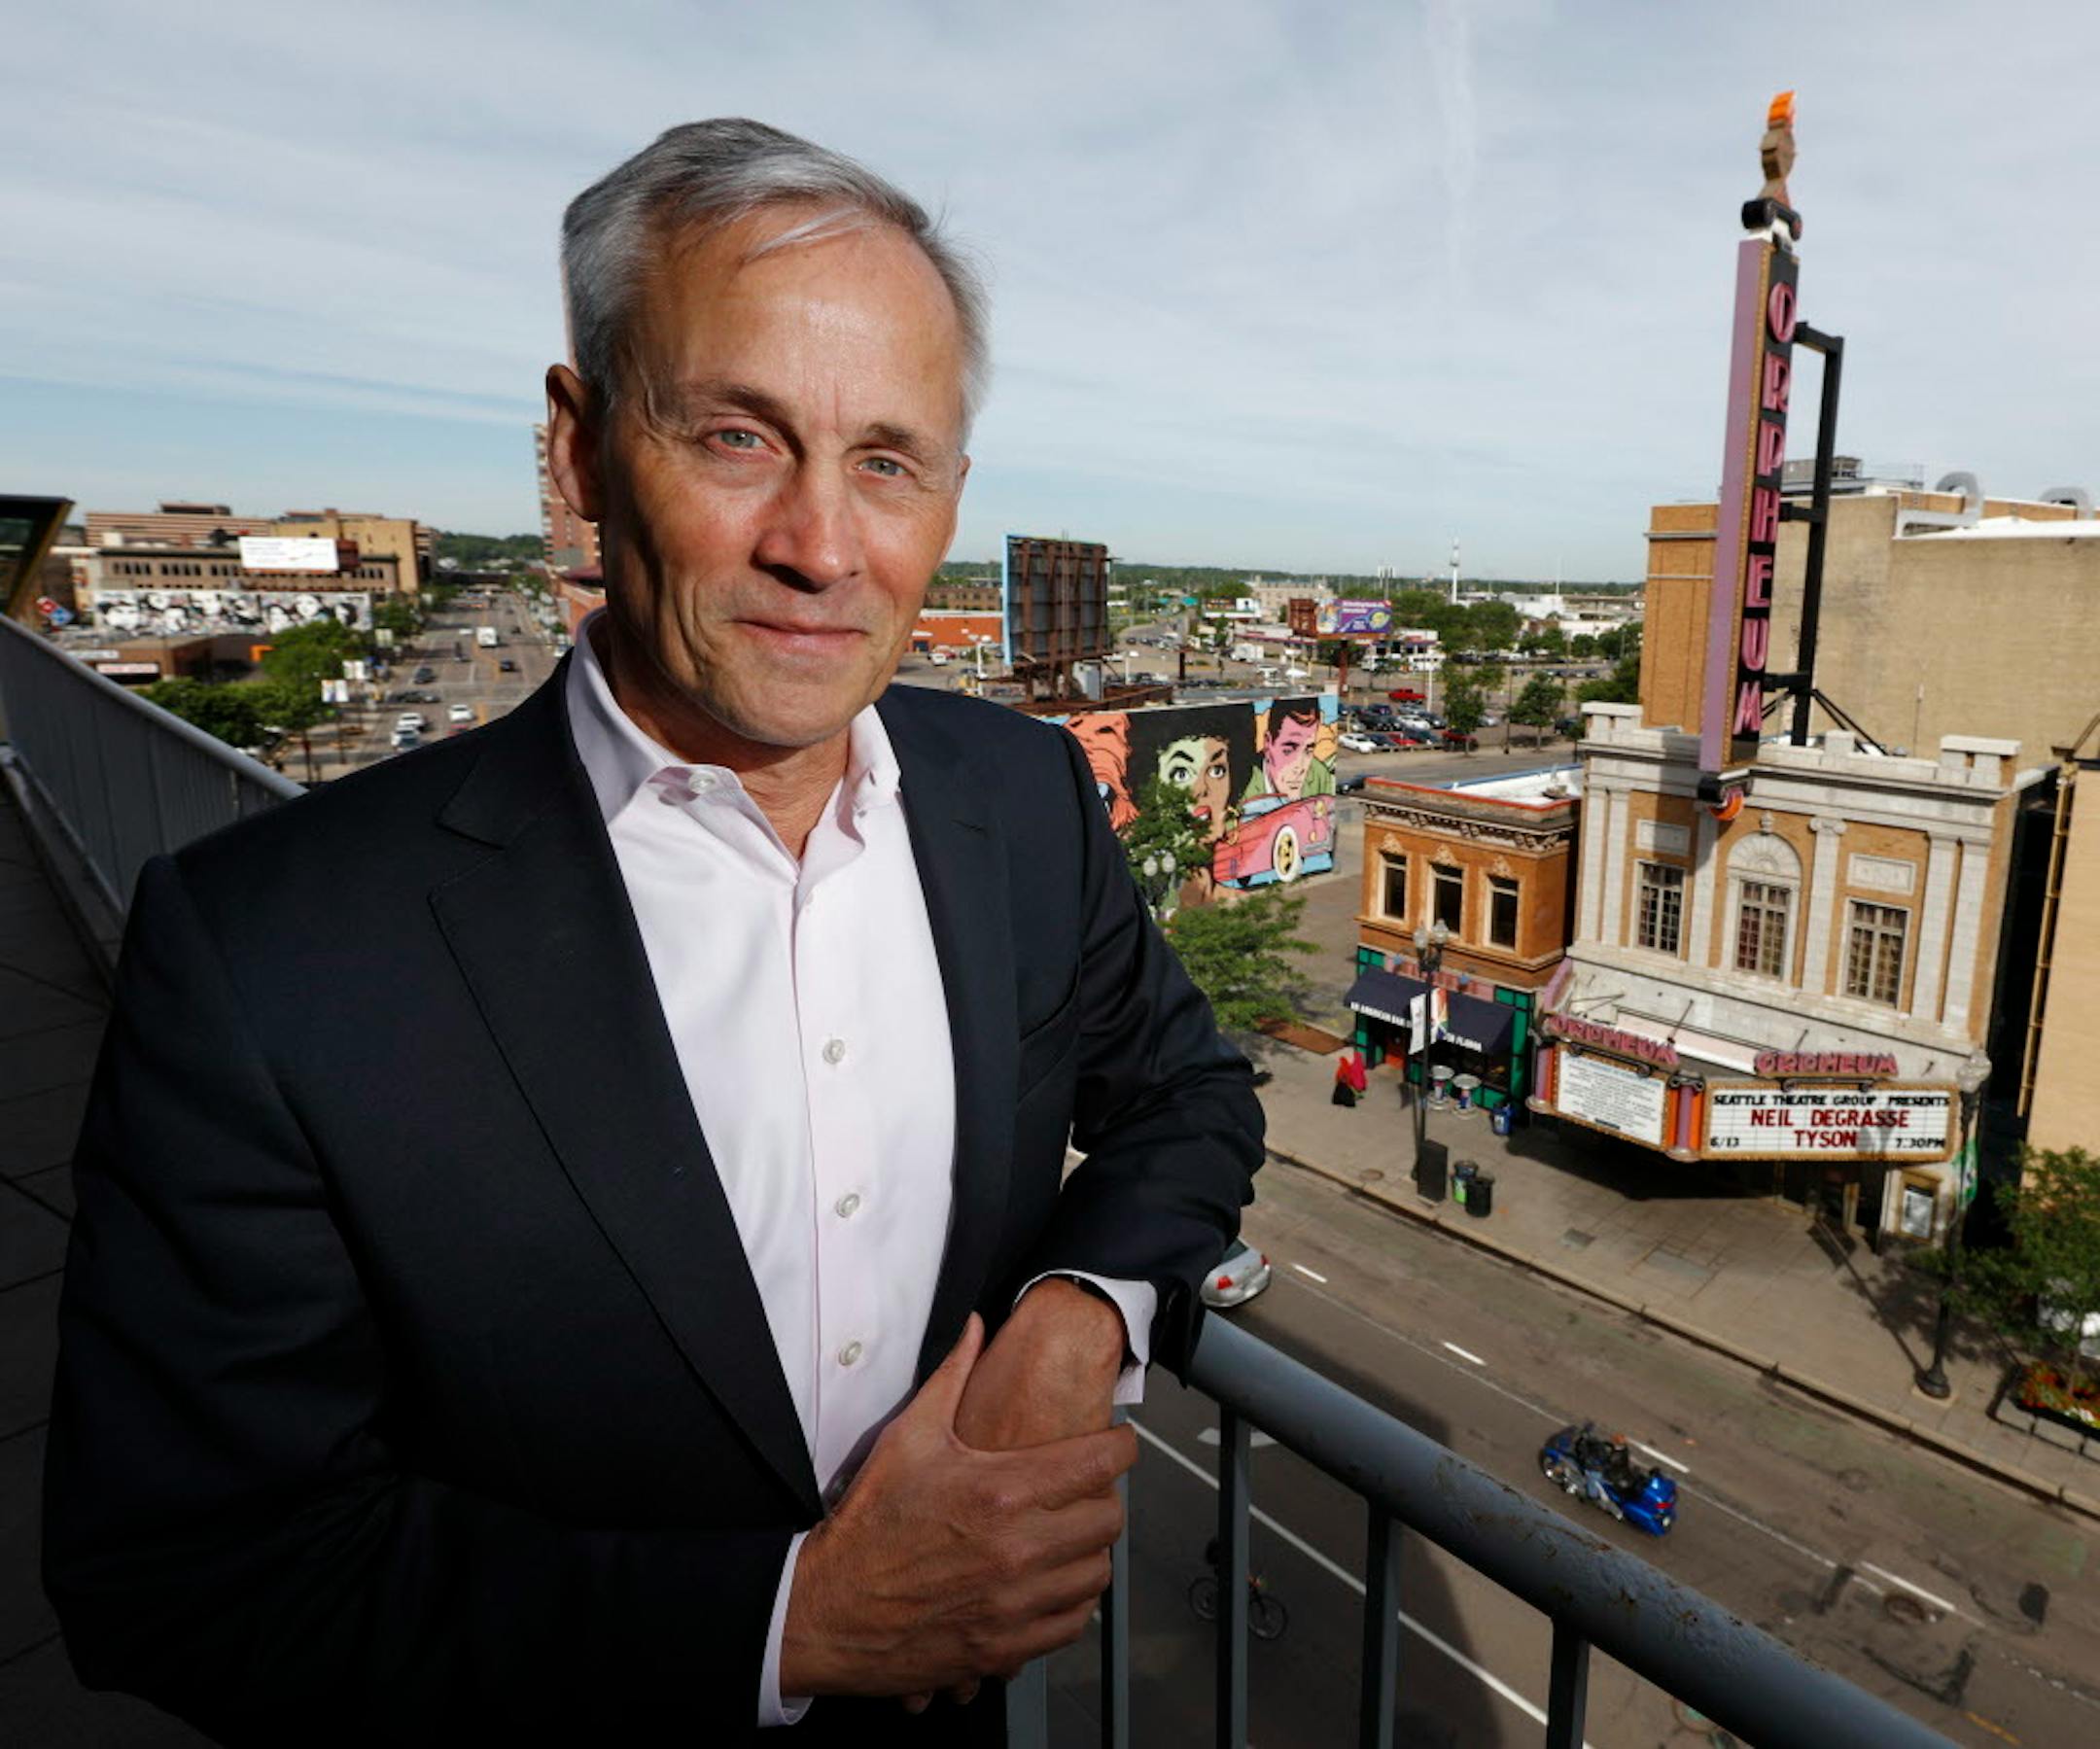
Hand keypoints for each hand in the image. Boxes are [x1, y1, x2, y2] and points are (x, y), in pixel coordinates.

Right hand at [897, 1282, 1126, 1710]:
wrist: (829, 1609)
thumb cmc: (868, 1525)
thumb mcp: (907, 1437)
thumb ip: (952, 1375)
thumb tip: (976, 1327)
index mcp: (1001, 1490)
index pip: (1100, 1463)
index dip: (1121, 1445)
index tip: (1119, 1441)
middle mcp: (1018, 1548)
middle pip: (1109, 1520)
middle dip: (1106, 1496)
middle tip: (1087, 1489)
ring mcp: (1015, 1603)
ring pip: (1097, 1574)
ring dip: (1091, 1551)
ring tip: (1070, 1535)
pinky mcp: (1007, 1646)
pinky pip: (1072, 1623)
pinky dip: (1072, 1601)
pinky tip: (1052, 1582)